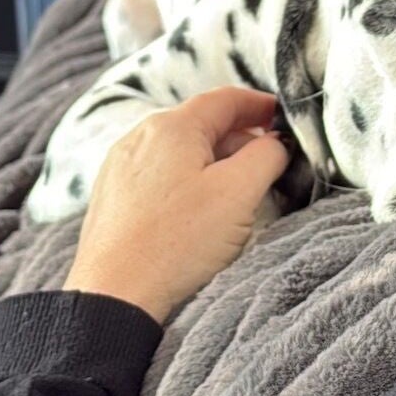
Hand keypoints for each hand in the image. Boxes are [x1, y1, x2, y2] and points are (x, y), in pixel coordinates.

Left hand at [63, 87, 288, 322]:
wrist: (115, 295)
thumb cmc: (177, 242)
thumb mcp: (238, 193)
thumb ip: (266, 155)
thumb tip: (276, 141)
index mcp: (171, 127)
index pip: (225, 99)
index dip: (260, 104)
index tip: (283, 117)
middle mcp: (139, 137)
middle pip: (202, 124)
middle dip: (240, 138)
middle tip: (269, 162)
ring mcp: (120, 167)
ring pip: (180, 151)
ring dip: (213, 162)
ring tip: (237, 191)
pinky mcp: (112, 197)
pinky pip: (159, 175)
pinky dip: (186, 181)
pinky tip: (198, 211)